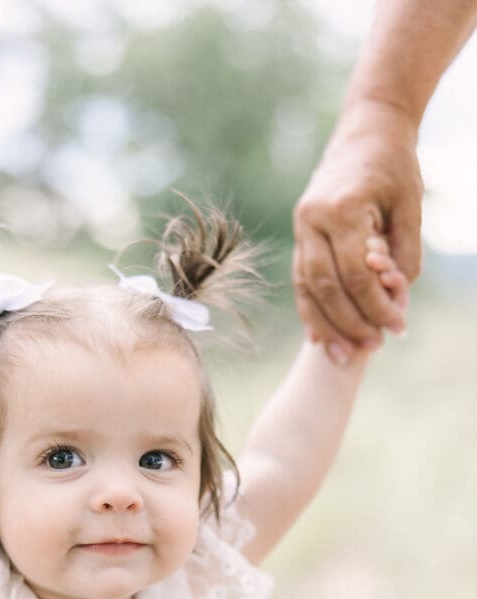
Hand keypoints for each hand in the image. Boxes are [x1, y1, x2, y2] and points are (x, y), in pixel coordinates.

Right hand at [293, 101, 421, 362]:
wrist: (366, 131)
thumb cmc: (394, 166)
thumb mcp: (410, 205)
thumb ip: (405, 253)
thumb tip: (395, 299)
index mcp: (340, 209)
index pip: (356, 274)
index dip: (376, 306)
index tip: (397, 327)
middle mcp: (312, 220)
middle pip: (324, 287)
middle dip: (348, 323)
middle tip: (371, 348)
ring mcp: (301, 228)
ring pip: (306, 288)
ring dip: (325, 325)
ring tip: (342, 355)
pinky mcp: (300, 235)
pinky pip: (301, 280)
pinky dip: (310, 310)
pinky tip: (320, 336)